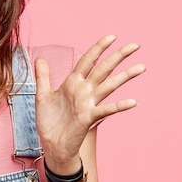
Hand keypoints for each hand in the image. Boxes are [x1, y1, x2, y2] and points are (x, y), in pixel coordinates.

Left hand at [35, 35, 144, 169]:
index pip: (88, 61)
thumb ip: (43, 76)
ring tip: (141, 67)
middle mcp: (84, 90)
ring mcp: (88, 103)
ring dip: (125, 76)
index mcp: (73, 83)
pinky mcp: (88, 117)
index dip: (99, 48)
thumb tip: (40, 58)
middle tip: (135, 45)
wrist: (52, 144)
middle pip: (104, 69)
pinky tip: (133, 102)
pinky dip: (119, 106)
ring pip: (109, 85)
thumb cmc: (49, 121)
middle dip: (118, 56)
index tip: (112, 37)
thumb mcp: (42, 95)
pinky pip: (106, 110)